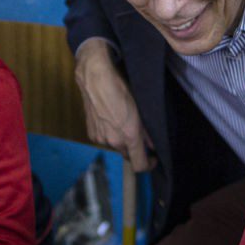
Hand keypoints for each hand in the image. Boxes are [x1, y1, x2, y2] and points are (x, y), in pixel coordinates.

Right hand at [74, 39, 154, 171]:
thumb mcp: (139, 108)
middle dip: (134, 149)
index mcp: (129, 136)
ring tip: (122, 122)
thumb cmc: (119, 88)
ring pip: (115, 146)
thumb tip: (151, 145)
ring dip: (121, 140)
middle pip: (127, 155)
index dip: (149, 165)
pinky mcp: (91, 133)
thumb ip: (146, 131)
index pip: (139, 165)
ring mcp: (100, 138)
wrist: (95, 78)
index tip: (153, 159)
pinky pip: (104, 139)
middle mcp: (113, 141)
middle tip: (139, 136)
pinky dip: (109, 134)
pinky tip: (110, 119)